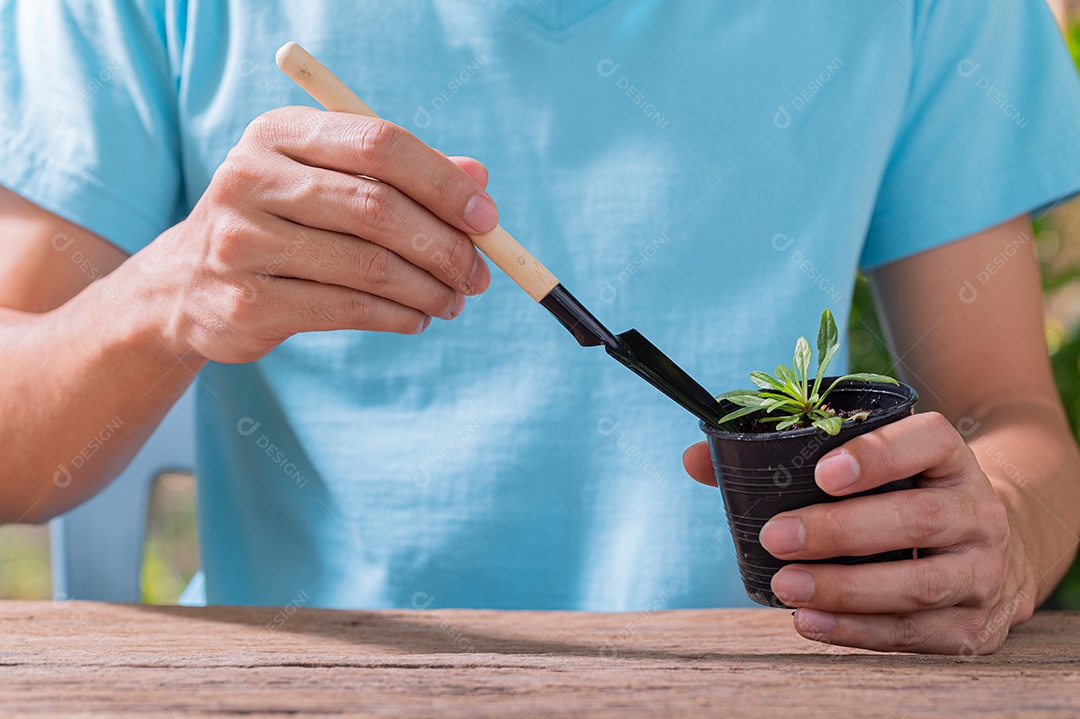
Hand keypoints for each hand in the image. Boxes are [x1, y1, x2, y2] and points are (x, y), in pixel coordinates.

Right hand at [137, 106, 494, 362]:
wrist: (184, 287)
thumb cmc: (281, 224)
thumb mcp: (328, 181)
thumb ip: (400, 175)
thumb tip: (478, 180)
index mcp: (278, 133)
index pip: (378, 143)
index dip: (442, 182)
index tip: (487, 219)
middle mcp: (252, 178)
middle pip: (376, 207)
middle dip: (444, 246)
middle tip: (479, 274)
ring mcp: (242, 242)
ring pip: (368, 265)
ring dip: (429, 289)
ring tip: (454, 300)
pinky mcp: (246, 302)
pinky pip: (348, 308)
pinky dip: (398, 316)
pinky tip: (416, 317)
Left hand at [683, 412, 1036, 653]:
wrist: (995, 548)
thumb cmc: (903, 495)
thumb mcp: (866, 465)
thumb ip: (782, 457)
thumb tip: (698, 458)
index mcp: (948, 457)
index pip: (925, 442)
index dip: (877, 455)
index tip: (822, 473)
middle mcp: (976, 510)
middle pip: (917, 517)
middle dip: (841, 531)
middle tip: (777, 537)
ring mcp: (982, 570)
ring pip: (919, 583)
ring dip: (846, 589)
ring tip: (786, 587)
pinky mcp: (974, 626)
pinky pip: (916, 632)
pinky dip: (860, 631)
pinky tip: (811, 622)